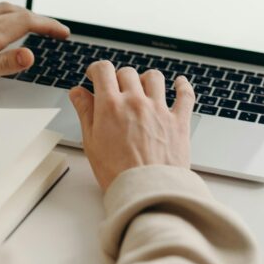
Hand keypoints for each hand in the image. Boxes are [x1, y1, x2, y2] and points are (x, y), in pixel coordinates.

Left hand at [0, 2, 69, 95]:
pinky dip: (2, 12)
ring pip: (2, 7)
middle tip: (52, 30)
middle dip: (39, 18)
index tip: (62, 32)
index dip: (48, 25)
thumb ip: (3, 64)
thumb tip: (30, 55)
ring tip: (31, 24)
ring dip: (22, 13)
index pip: (27, 21)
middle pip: (17, 10)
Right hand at [69, 62, 194, 191]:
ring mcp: (159, 110)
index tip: (95, 76)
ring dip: (146, 80)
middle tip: (116, 90)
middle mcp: (136, 102)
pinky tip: (179, 83)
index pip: (103, 70)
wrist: (147, 193)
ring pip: (154, 77)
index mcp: (111, 106)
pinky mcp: (179, 121)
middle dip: (119, 78)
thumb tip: (77, 93)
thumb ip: (85, 112)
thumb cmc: (117, 173)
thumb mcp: (91, 143)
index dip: (97, 69)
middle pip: (127, 72)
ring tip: (143, 89)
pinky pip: (185, 95)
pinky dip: (182, 86)